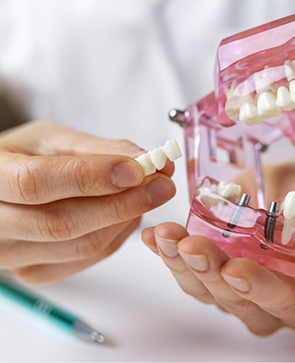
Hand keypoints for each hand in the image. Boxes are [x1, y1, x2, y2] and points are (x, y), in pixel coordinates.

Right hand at [0, 121, 175, 283]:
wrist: (2, 188)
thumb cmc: (23, 157)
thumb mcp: (51, 140)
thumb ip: (97, 149)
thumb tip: (144, 159)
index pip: (36, 182)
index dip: (92, 177)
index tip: (138, 169)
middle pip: (63, 223)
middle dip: (124, 203)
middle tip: (163, 184)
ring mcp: (13, 255)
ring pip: (83, 245)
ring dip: (126, 219)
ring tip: (148, 194)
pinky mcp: (35, 271)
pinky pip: (89, 258)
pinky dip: (118, 234)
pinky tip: (128, 214)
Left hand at [142, 163, 294, 334]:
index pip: (284, 304)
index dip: (261, 290)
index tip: (237, 270)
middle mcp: (266, 300)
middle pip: (234, 299)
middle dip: (210, 273)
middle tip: (191, 245)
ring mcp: (234, 285)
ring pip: (203, 287)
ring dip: (180, 264)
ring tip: (165, 237)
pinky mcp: (211, 266)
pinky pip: (187, 266)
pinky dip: (168, 252)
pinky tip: (155, 236)